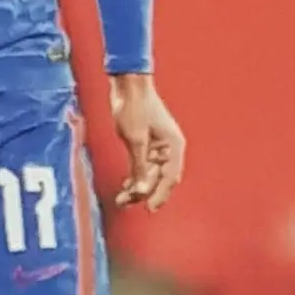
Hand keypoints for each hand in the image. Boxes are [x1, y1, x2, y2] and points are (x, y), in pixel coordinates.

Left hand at [109, 74, 185, 210]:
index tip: (149, 208)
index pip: (170, 177)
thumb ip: (140, 167)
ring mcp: (157, 147)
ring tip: (121, 199)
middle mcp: (168, 148)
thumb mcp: (136, 140)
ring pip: (149, 174)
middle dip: (143, 192)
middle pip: (159, 178)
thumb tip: (142, 190)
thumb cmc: (134, 108)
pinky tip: (124, 187)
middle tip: (125, 203)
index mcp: (173, 146)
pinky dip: (134, 177)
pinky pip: (142, 166)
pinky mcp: (145, 144)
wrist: (128, 85)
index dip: (160, 194)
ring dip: (136, 187)